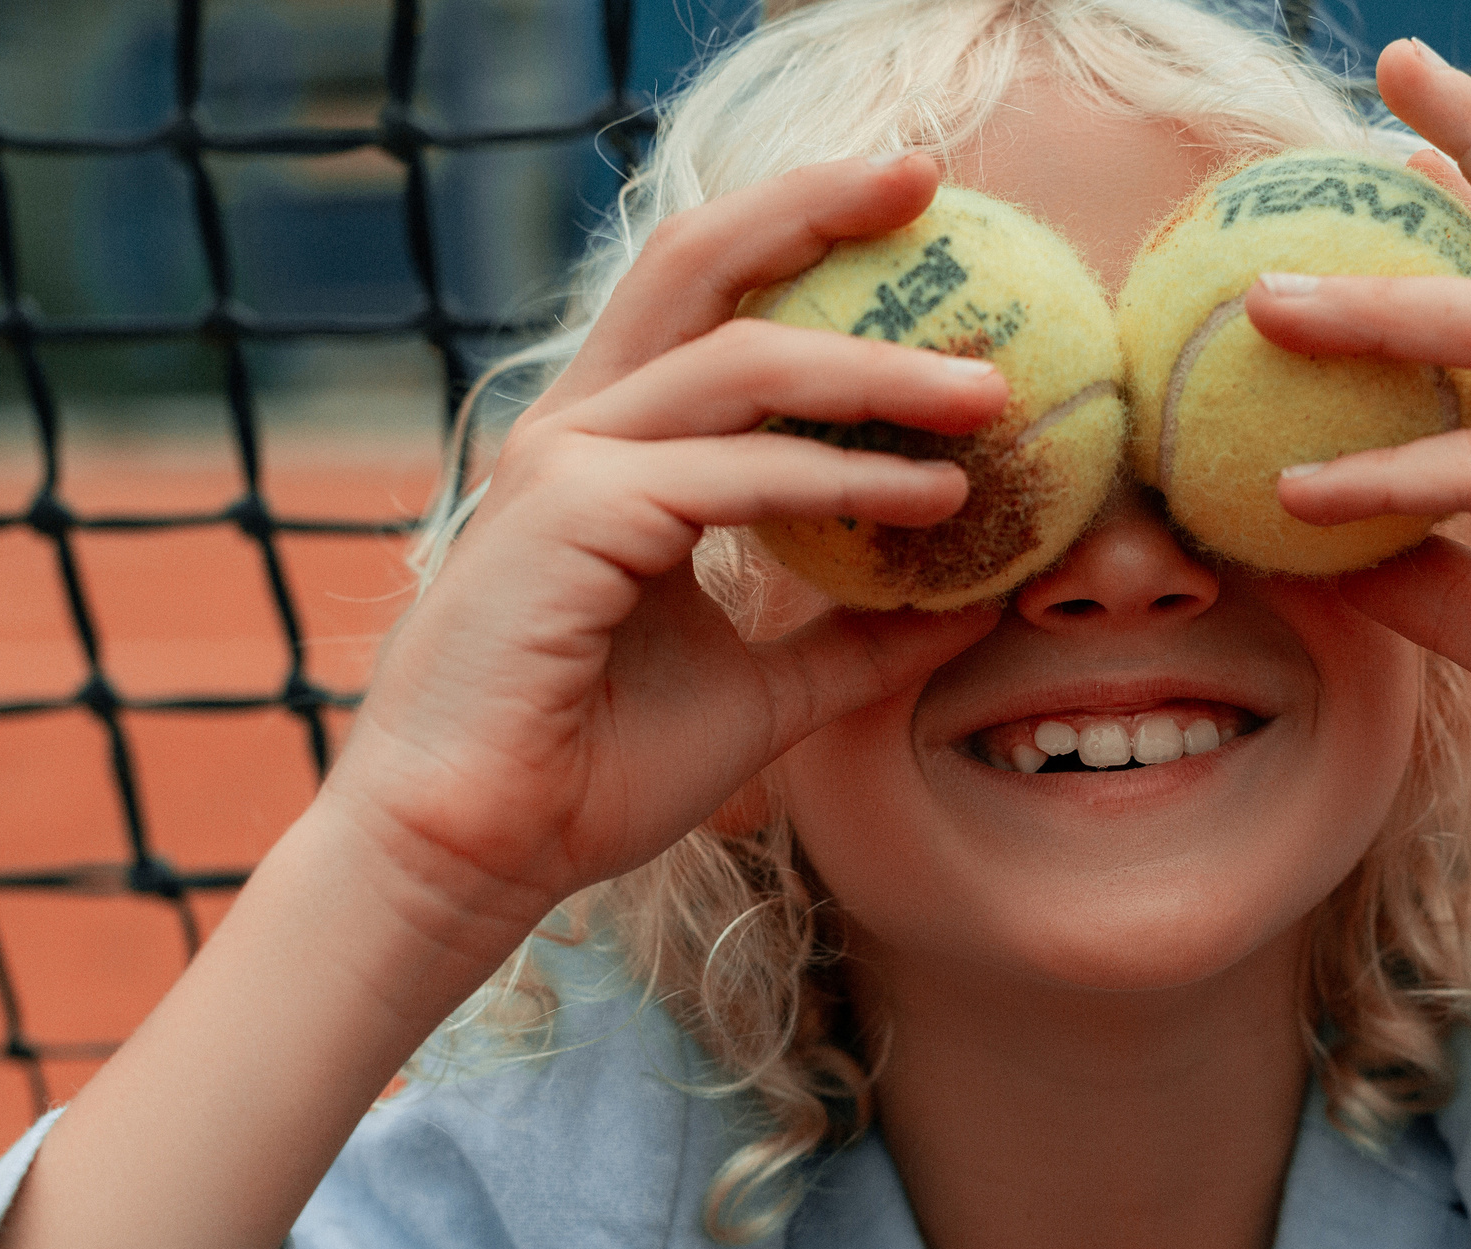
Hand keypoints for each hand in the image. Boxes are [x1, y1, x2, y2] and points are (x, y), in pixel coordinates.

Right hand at [321, 154, 1004, 934]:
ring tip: (990, 392)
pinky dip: (845, 477)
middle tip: (930, 175)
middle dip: (814, 203)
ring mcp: (564, 461)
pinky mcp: (569, 513)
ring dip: (873, 366)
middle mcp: (579, 429)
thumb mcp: (762, 693)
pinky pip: (736, 473)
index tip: (914, 212)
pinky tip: (935, 496)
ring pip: (739, 363)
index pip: (706, 301)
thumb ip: (854, 639)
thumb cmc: (593, 770)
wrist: (480, 852)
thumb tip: (975, 605)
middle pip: (698, 261)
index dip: (798, 234)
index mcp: (608, 447)